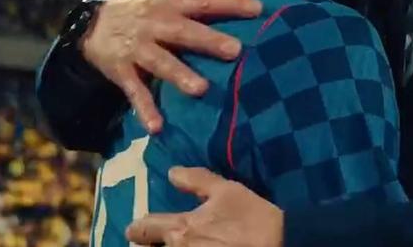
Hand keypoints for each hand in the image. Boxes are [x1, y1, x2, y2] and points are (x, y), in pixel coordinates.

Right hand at [80, 0, 261, 132]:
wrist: (95, 22)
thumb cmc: (150, 6)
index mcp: (174, 1)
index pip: (205, 0)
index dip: (230, 3)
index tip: (257, 9)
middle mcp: (157, 22)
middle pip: (184, 31)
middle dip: (209, 40)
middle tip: (235, 50)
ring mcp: (139, 47)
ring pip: (160, 61)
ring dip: (180, 75)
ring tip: (202, 89)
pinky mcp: (123, 70)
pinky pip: (134, 91)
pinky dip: (144, 109)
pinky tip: (157, 126)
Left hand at [126, 167, 283, 246]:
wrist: (277, 244)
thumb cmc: (251, 216)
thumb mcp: (227, 190)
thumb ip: (196, 180)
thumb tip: (171, 172)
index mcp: (180, 229)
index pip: (144, 229)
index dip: (138, 227)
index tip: (135, 227)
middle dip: (147, 244)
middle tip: (153, 239)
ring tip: (172, 244)